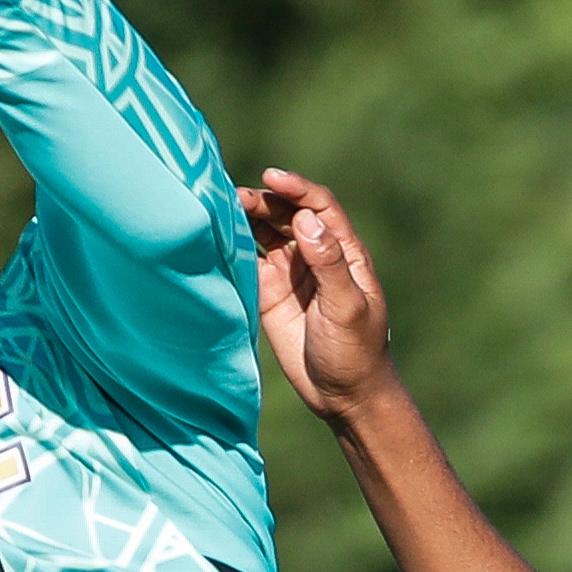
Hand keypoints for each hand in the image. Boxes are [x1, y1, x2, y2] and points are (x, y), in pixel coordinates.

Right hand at [241, 168, 399, 422]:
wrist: (342, 394)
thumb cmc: (356, 351)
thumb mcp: (348, 308)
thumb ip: (329, 264)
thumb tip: (306, 220)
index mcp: (343, 251)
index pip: (319, 206)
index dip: (296, 188)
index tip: (272, 177)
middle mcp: (314, 253)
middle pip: (286, 214)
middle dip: (263, 202)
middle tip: (234, 197)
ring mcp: (290, 272)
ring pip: (264, 233)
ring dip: (245, 219)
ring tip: (219, 210)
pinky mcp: (268, 292)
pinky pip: (248, 261)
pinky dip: (233, 247)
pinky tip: (215, 239)